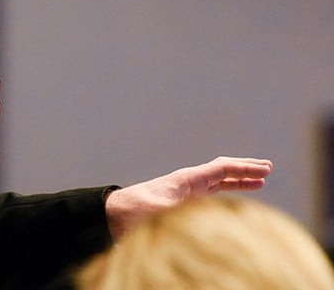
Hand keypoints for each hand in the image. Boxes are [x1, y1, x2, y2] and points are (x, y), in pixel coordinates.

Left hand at [104, 156, 272, 238]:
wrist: (116, 212)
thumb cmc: (136, 211)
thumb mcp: (159, 212)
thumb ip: (177, 211)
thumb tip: (198, 217)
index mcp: (186, 180)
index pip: (221, 169)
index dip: (244, 168)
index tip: (265, 169)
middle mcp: (188, 182)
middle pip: (222, 170)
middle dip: (245, 169)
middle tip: (267, 167)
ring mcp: (186, 190)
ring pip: (218, 180)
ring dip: (238, 179)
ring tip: (260, 179)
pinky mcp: (182, 201)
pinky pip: (210, 191)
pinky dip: (226, 190)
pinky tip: (234, 195)